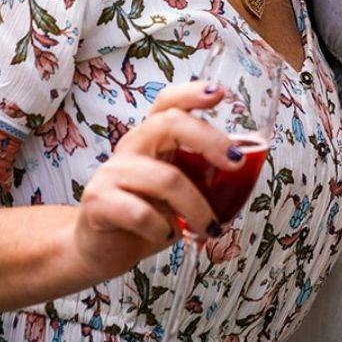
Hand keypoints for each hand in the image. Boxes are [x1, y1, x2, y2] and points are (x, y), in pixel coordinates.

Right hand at [70, 80, 241, 280]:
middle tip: (236, 163)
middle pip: (168, 123)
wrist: (97, 249)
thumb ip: (199, 175)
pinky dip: (162, 227)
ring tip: (209, 228)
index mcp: (151, 138)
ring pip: (166, 178)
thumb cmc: (145, 215)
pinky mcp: (98, 202)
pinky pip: (140, 212)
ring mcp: (111, 173)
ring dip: (196, 208)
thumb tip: (243, 170)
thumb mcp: (177, 190)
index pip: (167, 101)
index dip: (192, 92)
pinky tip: (167, 235)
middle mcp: (130, 147)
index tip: (220, 93)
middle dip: (209, 140)